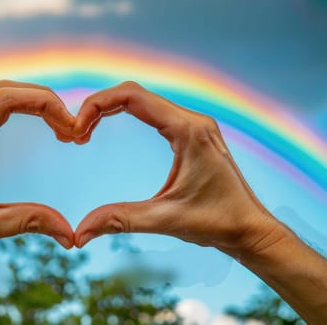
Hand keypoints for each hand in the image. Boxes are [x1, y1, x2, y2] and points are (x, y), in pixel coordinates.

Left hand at [0, 80, 75, 272]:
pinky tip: (34, 126)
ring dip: (30, 104)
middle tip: (72, 129)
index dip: (44, 104)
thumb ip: (26, 222)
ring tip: (60, 129)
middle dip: (43, 101)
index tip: (71, 127)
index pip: (5, 100)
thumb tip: (70, 234)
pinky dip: (15, 110)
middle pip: (3, 90)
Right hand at [73, 82, 284, 256]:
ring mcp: (194, 126)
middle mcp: (193, 120)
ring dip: (111, 109)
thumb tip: (80, 233)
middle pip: (134, 94)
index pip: (133, 97)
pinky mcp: (193, 135)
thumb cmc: (218, 223)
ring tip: (85, 131)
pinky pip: (154, 113)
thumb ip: (121, 220)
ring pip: (143, 101)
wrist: (252, 230)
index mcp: (188, 130)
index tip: (76, 130)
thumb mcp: (165, 220)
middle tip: (74, 133)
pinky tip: (110, 129)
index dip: (97, 105)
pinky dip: (127, 115)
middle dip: (99, 107)